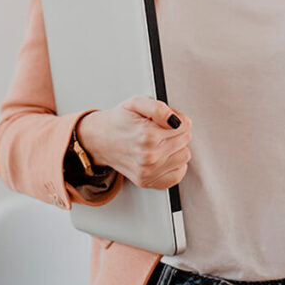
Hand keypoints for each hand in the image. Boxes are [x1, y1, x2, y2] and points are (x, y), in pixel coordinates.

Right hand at [77, 96, 191, 189]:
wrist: (99, 140)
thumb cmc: (118, 121)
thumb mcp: (136, 103)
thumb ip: (158, 108)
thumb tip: (175, 119)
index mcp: (148, 135)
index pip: (184, 127)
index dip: (178, 120)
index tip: (166, 120)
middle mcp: (149, 157)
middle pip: (185, 141)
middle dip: (177, 132)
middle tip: (160, 129)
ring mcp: (147, 172)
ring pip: (184, 157)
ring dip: (177, 148)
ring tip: (161, 142)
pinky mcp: (146, 182)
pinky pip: (177, 176)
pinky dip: (175, 166)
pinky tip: (164, 157)